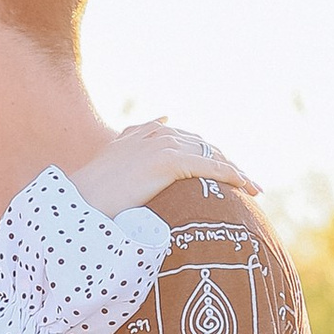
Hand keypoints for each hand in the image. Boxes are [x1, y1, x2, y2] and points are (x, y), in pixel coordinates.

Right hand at [70, 120, 259, 218]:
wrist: (79, 200)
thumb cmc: (92, 191)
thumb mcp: (113, 164)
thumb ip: (133, 149)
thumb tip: (155, 134)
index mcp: (147, 133)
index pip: (190, 142)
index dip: (211, 157)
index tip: (229, 173)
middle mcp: (158, 134)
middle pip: (205, 146)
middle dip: (228, 163)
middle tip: (249, 183)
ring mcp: (163, 145)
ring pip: (212, 156)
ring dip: (236, 171)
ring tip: (254, 187)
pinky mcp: (167, 161)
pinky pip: (210, 168)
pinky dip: (231, 176)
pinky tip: (245, 187)